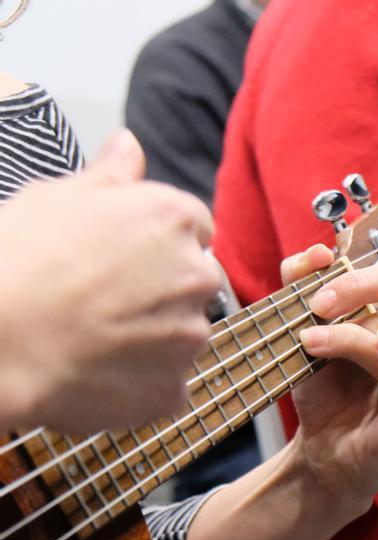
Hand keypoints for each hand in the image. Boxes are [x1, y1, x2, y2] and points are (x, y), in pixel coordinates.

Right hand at [0, 130, 218, 431]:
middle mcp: (195, 275)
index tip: (121, 257)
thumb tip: (129, 145)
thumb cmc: (14, 261)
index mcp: (173, 219)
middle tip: (100, 300)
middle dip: (160, 289)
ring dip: (152, 338)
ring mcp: (188, 337)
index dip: (154, 242)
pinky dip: (139, 386)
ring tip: (89, 339)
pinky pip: (165, 388)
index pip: (192, 228)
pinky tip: (93, 375)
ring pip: (182, 335)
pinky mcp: (171, 391)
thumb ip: (109, 175)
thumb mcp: (55, 198)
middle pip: (193, 281)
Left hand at [281, 244, 377, 513]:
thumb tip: (317, 252)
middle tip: (318, 308)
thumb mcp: (311, 334)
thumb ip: (309, 290)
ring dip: (363, 321)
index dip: (359, 274)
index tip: (313, 292)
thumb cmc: (327, 396)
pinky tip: (327, 350)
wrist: (321, 459)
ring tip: (317, 339)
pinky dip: (369, 350)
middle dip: (365, 288)